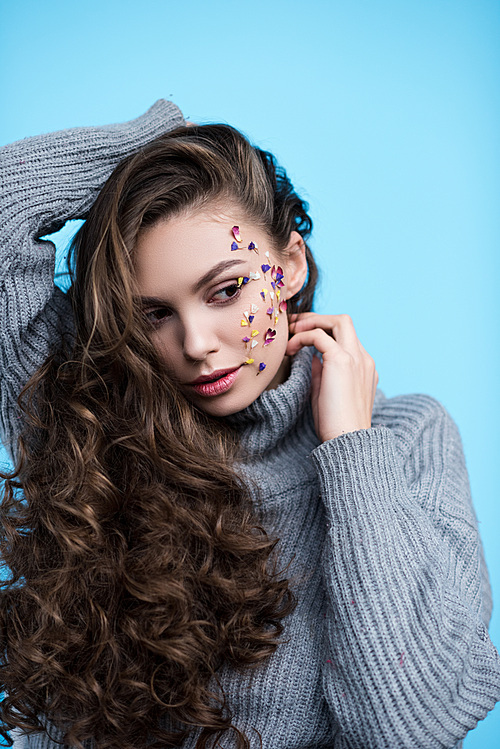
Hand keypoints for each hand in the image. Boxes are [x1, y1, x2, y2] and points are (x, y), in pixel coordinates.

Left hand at [286, 313, 378, 442]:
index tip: (300, 337)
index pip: (344, 338)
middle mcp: (363, 359)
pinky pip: (320, 335)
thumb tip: (312, 357)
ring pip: (338, 321)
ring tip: (291, 331)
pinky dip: (303, 336)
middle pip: (343, 322)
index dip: (322, 332)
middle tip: (293, 325)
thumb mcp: (327, 394)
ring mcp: (356, 358)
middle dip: (316, 318)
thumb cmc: (336, 426)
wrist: (348, 441)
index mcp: (363, 368)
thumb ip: (323, 373)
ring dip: (311, 321)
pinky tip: (291, 349)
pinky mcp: (341, 361)